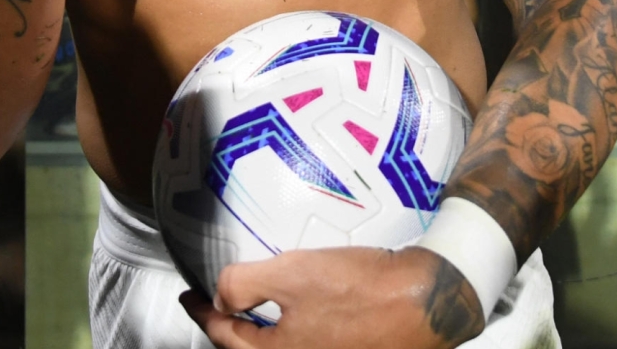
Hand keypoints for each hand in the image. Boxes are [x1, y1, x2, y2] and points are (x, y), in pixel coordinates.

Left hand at [181, 246, 481, 348]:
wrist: (426, 299)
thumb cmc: (362, 290)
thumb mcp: (291, 275)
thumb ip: (243, 285)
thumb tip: (221, 297)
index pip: (225, 337)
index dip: (202, 313)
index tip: (190, 296)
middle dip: (229, 327)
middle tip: (215, 303)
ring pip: (280, 346)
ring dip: (260, 328)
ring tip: (252, 302)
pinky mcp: (350, 348)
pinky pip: (306, 340)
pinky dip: (290, 326)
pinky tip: (298, 302)